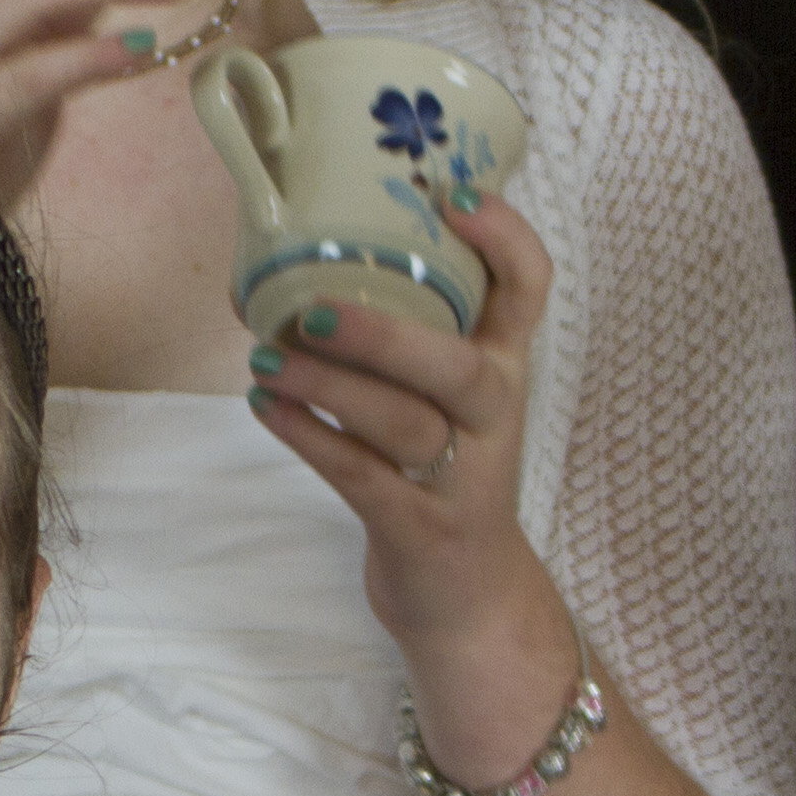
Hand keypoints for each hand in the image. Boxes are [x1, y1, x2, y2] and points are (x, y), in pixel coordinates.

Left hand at [247, 200, 559, 699]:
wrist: (466, 600)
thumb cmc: (435, 472)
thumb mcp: (442, 399)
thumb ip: (402, 334)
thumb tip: (289, 263)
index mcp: (501, 367)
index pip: (529, 290)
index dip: (504, 239)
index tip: (450, 196)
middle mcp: (492, 416)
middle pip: (457, 368)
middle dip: (385, 337)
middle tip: (311, 313)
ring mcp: (461, 478)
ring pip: (402, 425)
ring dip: (327, 389)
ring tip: (265, 362)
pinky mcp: (421, 530)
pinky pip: (362, 478)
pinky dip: (309, 439)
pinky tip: (267, 407)